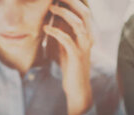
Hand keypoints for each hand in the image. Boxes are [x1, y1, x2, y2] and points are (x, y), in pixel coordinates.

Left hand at [44, 0, 93, 114]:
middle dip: (71, 2)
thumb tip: (50, 18)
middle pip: (84, 12)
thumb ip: (61, 32)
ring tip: (50, 8)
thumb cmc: (69, 66)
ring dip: (64, 14)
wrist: (76, 87)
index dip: (73, 2)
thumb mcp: (64, 46)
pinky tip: (46, 28)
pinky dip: (56, 32)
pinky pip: (67, 39)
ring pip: (78, 23)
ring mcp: (84, 46)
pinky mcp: (76, 56)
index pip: (83, 11)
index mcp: (86, 34)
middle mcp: (88, 38)